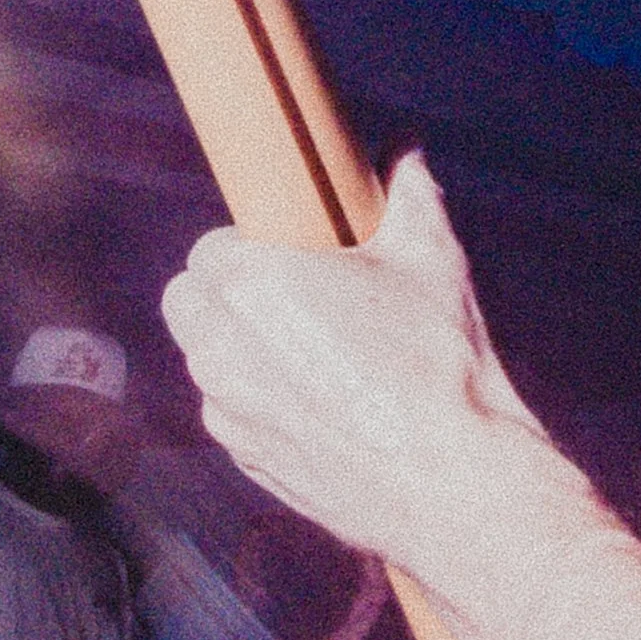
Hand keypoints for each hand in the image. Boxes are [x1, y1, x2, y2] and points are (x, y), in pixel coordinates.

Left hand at [161, 154, 535, 565]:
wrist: (450, 483)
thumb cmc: (440, 367)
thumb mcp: (432, 262)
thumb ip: (409, 198)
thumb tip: (407, 156)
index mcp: (251, 283)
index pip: (213, 248)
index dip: (252, 250)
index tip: (292, 259)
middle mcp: (221, 346)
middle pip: (190, 300)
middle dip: (226, 294)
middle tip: (290, 300)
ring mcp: (226, 408)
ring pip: (204, 359)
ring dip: (236, 347)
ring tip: (307, 353)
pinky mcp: (243, 457)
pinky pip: (229, 412)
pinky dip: (256, 401)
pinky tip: (317, 405)